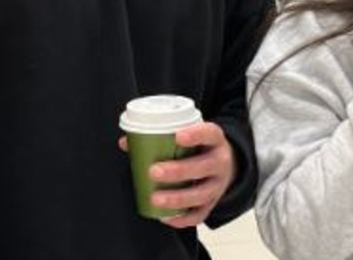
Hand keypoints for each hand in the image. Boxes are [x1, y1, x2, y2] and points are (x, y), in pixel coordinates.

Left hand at [119, 122, 235, 227]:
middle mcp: (220, 162)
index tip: (178, 136)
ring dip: (177, 198)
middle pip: (203, 167)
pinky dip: (183, 218)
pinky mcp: (213, 203)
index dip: (196, 135)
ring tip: (155, 198)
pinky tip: (166, 217)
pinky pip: (200, 215)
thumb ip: (160, 137)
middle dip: (178, 170)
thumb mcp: (188, 136)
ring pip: (201, 194)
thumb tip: (126, 143)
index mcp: (215, 140)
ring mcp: (218, 185)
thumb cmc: (199, 148)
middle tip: (154, 171)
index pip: (210, 133)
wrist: (226, 166)